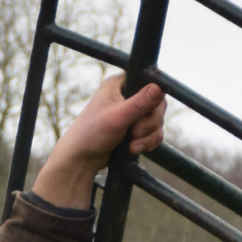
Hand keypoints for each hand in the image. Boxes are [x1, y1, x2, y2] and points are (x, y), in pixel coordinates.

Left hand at [31, 75, 166, 210]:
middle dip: (150, 123)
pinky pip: (154, 133)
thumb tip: (159, 88)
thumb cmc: (92, 133)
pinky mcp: (136, 128)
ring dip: (149, 135)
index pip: (150, 82)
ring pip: (157, 121)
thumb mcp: (117, 117)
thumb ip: (139, 104)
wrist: (82, 159)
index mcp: (120, 83)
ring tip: (132, 145)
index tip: (147, 113)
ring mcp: (132, 112)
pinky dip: (148, 142)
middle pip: (158, 105)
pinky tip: (134, 149)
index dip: (154, 99)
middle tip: (134, 133)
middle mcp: (128, 95)